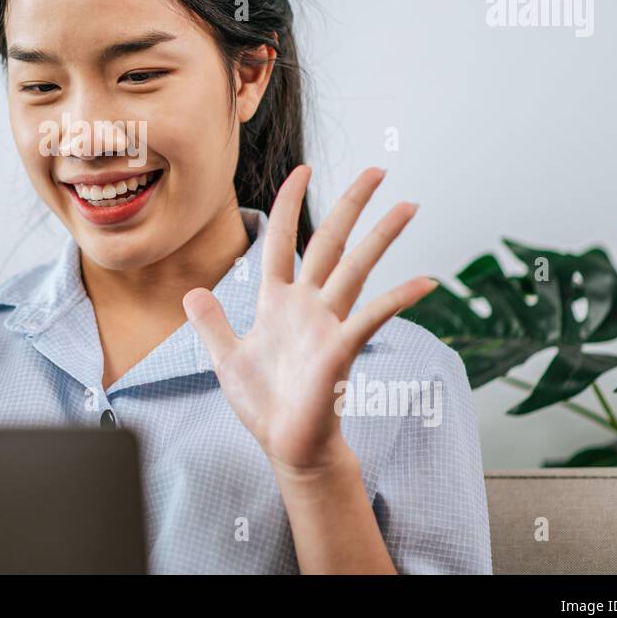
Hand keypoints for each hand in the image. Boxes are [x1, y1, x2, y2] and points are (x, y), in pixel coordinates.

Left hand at [182, 165, 436, 480]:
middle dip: (352, 205)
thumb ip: (211, 323)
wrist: (288, 448)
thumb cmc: (264, 406)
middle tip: (378, 169)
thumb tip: (191, 293)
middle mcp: (307, 305)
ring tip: (408, 205)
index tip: (303, 169)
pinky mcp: (340, 350)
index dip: (290, 204)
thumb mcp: (226, 359)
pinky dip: (397, 299)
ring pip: (355, 268)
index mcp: (278, 302)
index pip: (282, 241)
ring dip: (382, 236)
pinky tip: (425, 282)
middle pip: (330, 242)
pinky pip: (371, 317)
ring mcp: (327, 325)